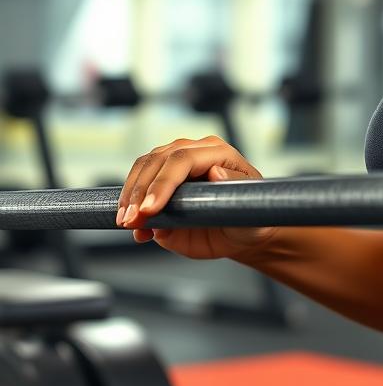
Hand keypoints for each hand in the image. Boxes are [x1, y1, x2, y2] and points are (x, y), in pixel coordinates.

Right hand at [117, 136, 278, 259]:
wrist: (240, 233)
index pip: (182, 159)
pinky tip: (137, 230)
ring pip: (142, 170)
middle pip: (156, 161)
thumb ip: (233, 187)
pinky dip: (130, 208)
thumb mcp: (250, 205)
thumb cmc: (250, 216)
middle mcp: (194, 155)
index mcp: (217, 152)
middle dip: (140, 191)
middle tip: (132, 220)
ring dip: (130, 197)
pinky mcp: (161, 187)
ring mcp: (175, 169)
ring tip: (129, 224)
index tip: (150, 209)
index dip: (163, 182)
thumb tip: (215, 171)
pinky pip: (138, 190)